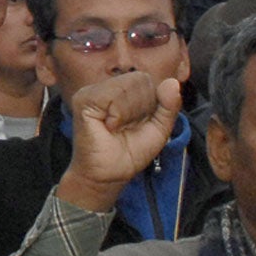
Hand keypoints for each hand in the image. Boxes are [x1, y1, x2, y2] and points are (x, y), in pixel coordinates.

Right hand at [58, 71, 183, 212]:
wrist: (109, 175)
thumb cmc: (130, 152)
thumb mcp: (159, 128)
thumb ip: (169, 106)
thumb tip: (173, 82)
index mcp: (122, 90)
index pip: (146, 79)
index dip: (151, 103)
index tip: (138, 123)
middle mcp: (104, 86)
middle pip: (139, 79)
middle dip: (141, 108)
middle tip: (126, 127)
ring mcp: (91, 91)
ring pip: (126, 86)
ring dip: (129, 114)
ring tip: (116, 127)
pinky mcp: (83, 100)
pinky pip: (111, 96)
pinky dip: (117, 116)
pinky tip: (108, 126)